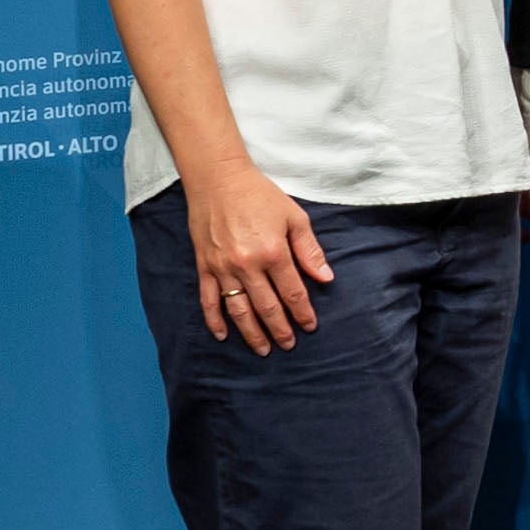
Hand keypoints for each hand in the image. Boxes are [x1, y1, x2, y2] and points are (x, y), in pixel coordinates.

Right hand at [187, 163, 330, 357]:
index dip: (302, 312)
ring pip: (239, 310)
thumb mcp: (294, 217)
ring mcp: (223, 268)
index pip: (292, 292)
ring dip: (251, 333)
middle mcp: (247, 265)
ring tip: (263, 349)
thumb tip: (326, 278)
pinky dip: (214, 320)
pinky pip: (208, 300)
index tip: (310, 327)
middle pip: (267, 307)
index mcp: (274, 252)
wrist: (218, 180)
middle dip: (280, 329)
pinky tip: (223, 335)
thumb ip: (309, 250)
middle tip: (288, 345)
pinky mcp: (204, 266)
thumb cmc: (260, 195)